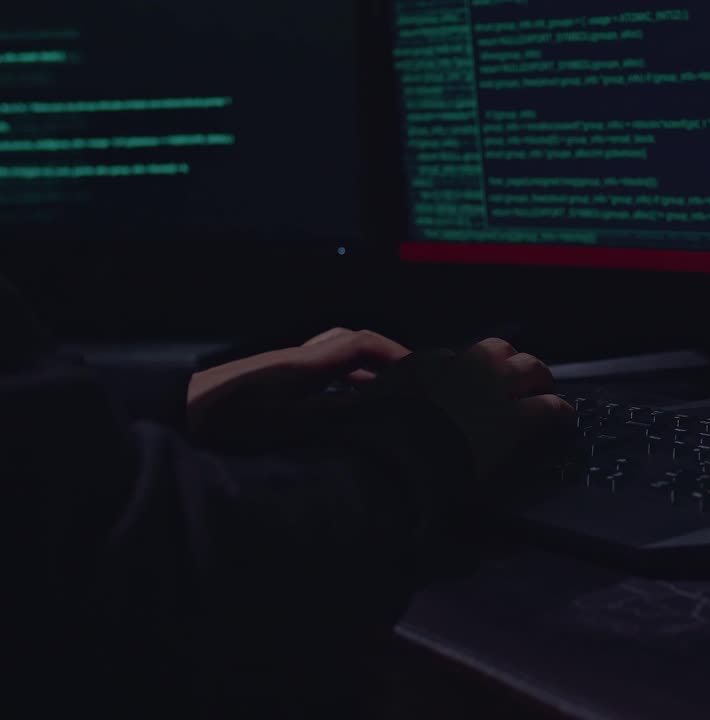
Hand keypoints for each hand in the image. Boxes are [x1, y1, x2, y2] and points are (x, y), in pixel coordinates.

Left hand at [187, 328, 411, 448]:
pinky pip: (319, 370)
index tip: (420, 371)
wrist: (183, 411)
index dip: (395, 353)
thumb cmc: (233, 418)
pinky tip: (343, 405)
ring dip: (360, 368)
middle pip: (350, 342)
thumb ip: (333, 414)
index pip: (363, 342)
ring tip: (382, 393)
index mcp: (309, 362)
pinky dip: (340, 380)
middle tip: (405, 380)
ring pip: (334, 356)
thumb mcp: (288, 422)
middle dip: (381, 357)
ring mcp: (285, 366)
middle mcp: (300, 356)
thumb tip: (373, 411)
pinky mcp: (273, 378)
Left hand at [414, 338, 574, 479]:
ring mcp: (459, 365)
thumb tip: (534, 456)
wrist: (384, 462)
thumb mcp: (490, 486)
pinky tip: (452, 376)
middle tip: (536, 392)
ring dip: (504, 361)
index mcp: (516, 418)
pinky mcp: (425, 359)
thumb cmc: (442, 484)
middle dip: (539, 380)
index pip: (555, 409)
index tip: (561, 424)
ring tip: (500, 372)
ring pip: (496, 348)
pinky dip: (459, 365)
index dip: (562, 417)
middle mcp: (495, 382)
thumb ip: (517, 463)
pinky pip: (451, 353)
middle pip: (531, 367)